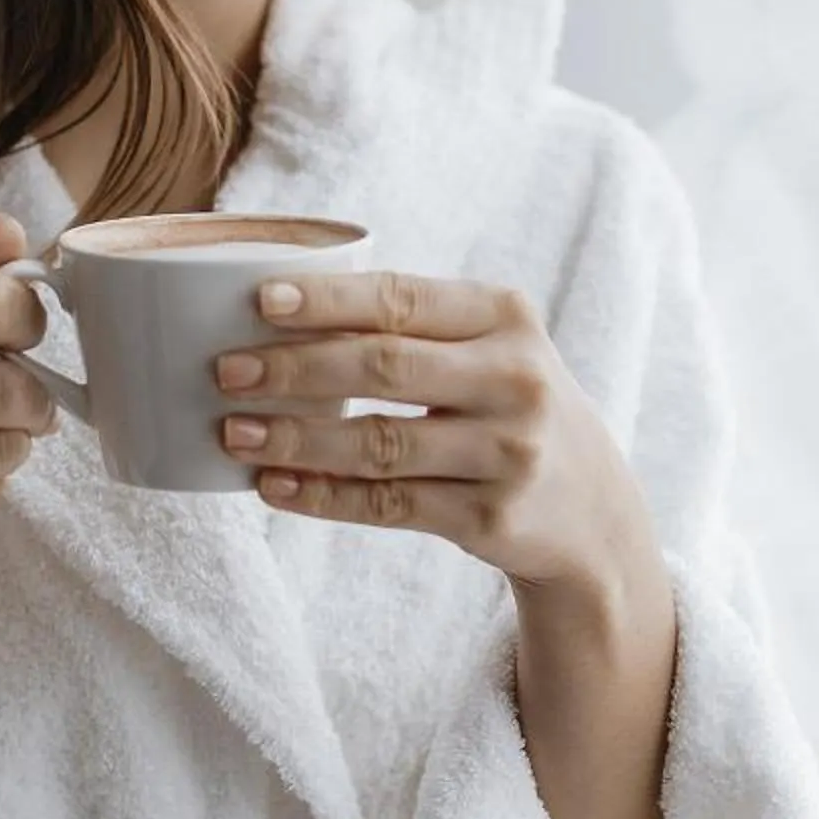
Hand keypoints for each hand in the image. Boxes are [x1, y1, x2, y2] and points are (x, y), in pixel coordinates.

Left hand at [212, 271, 660, 598]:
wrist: (592, 509)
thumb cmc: (507, 406)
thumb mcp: (491, 349)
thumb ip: (413, 327)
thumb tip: (276, 317)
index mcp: (507, 317)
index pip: (403, 299)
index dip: (328, 300)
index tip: (260, 302)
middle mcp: (515, 380)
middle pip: (384, 368)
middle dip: (294, 368)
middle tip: (226, 372)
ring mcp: (507, 453)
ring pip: (378, 444)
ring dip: (296, 439)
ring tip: (233, 433)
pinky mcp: (491, 518)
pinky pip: (388, 505)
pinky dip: (323, 497)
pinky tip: (274, 487)